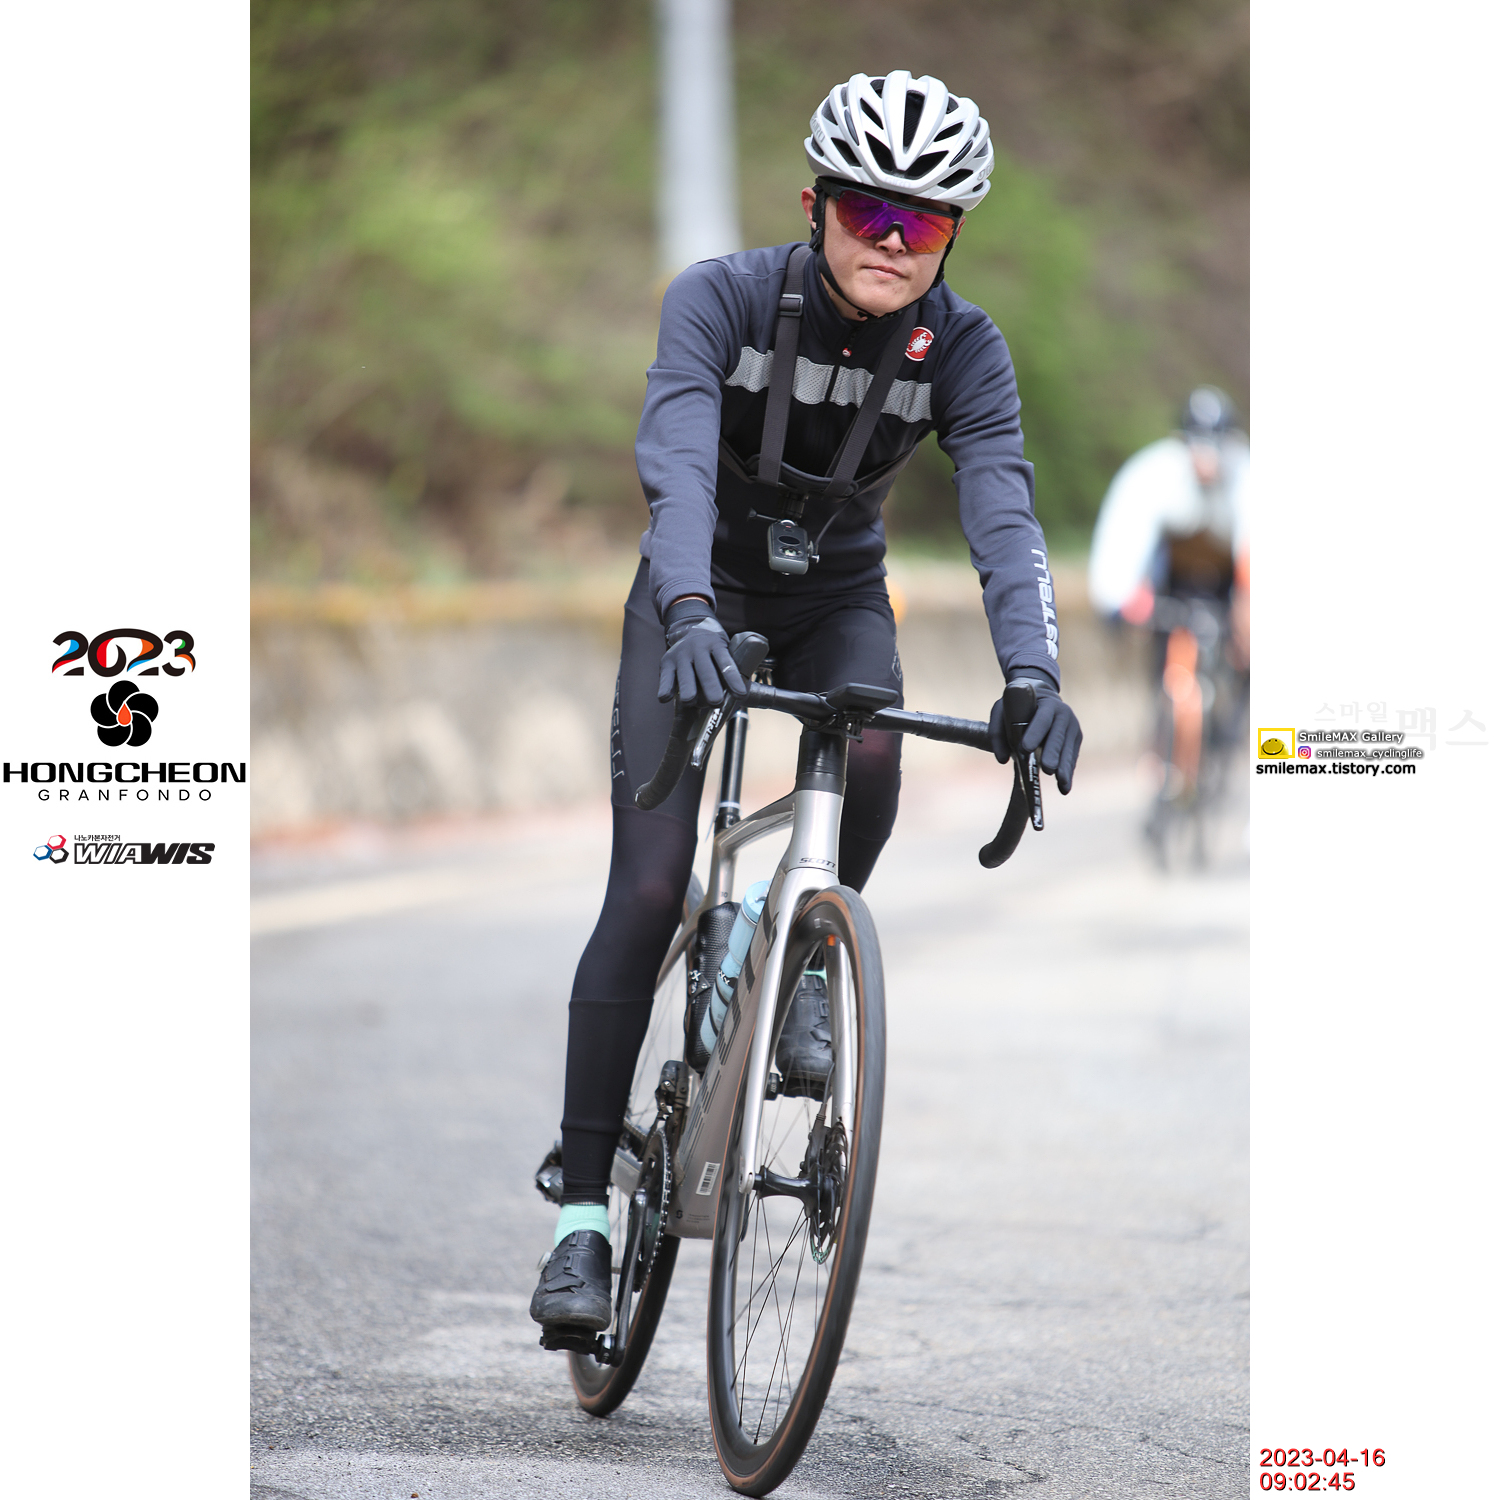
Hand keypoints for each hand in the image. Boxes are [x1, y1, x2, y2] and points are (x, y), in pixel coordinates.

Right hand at [657, 597, 746, 705]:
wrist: (690, 630)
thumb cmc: (711, 651)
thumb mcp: (723, 651)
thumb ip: (729, 669)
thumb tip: (740, 697)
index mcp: (716, 645)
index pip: (726, 662)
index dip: (733, 679)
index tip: (740, 694)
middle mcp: (698, 648)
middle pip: (705, 671)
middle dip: (711, 687)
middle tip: (716, 702)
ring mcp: (681, 654)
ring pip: (685, 676)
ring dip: (688, 692)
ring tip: (691, 702)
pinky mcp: (666, 662)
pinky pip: (665, 678)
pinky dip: (665, 688)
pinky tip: (665, 698)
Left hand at [988, 678, 1081, 793]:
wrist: (1042, 696)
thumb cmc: (1018, 706)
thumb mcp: (1002, 709)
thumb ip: (997, 731)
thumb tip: (1002, 759)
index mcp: (1047, 704)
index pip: (1042, 719)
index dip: (1034, 733)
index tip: (1025, 748)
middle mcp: (1064, 714)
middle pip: (1057, 737)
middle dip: (1052, 754)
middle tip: (1047, 769)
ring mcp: (1072, 727)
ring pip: (1067, 750)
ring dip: (1064, 768)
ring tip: (1062, 784)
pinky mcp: (1076, 739)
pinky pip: (1072, 758)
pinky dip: (1068, 772)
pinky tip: (1064, 787)